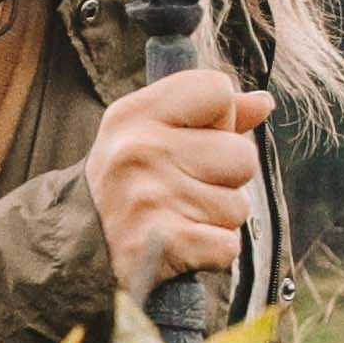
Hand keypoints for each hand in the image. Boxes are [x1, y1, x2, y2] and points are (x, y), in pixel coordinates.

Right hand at [86, 68, 268, 292]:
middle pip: (242, 155)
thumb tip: (263, 102)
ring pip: (239, 206)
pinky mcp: (166, 245)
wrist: (79, 249)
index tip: (193, 140)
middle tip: (186, 188)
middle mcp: (141, 152)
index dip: (220, 119)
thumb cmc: (127, 184)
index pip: (217, 91)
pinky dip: (213, 251)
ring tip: (180, 217)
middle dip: (225, 178)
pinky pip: (229, 245)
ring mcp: (152, 199)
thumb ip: (210, 115)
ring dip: (217, 218)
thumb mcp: (150, 133)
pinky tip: (184, 244)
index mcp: (134, 116)